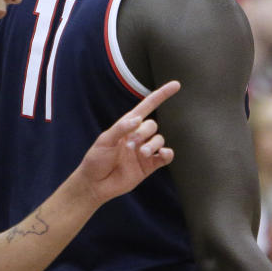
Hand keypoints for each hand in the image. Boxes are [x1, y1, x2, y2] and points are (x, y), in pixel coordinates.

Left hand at [73, 81, 179, 204]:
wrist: (95, 185)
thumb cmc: (95, 160)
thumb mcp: (104, 141)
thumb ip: (121, 129)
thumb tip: (138, 120)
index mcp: (127, 126)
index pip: (147, 106)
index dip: (161, 95)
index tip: (176, 85)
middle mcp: (138, 136)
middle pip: (153, 125)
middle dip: (144, 132)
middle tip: (131, 145)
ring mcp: (145, 151)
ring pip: (160, 140)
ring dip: (153, 144)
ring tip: (141, 153)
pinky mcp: (150, 165)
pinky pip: (165, 156)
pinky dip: (167, 154)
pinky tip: (163, 154)